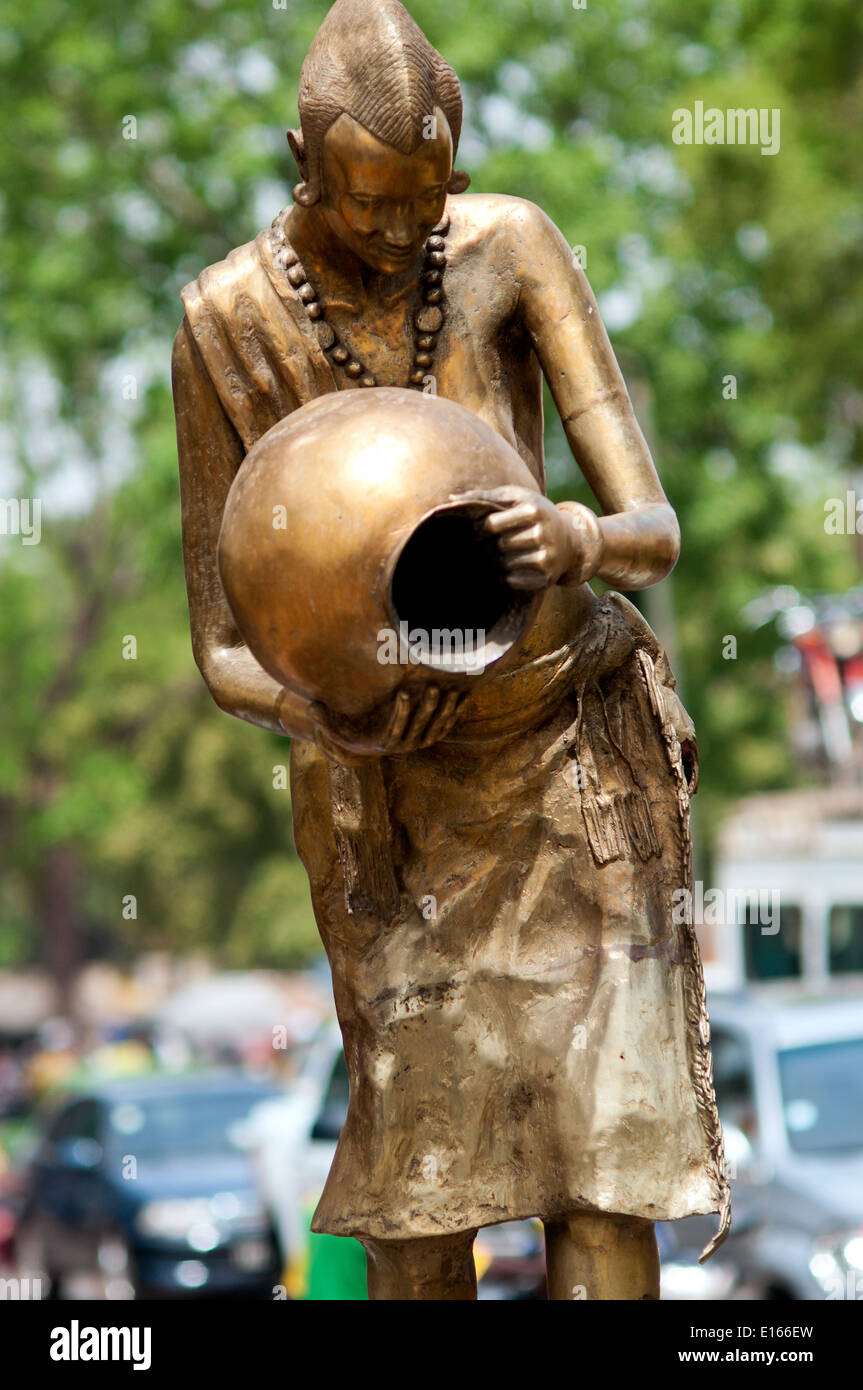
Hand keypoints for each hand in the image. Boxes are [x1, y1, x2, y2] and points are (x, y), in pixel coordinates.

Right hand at [311, 684, 464, 764]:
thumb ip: (324, 719)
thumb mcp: (337, 729)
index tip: (404, 693)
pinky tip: (463, 698)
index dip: (402, 712)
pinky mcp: (432, 737)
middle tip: (433, 687)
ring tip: (451, 690)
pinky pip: (446, 727)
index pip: (396, 728)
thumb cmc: (355, 733)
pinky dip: (455, 714)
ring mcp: (421, 743)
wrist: (374, 745)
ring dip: (445, 710)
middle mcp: (406, 745)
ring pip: (436, 728)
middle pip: (420, 727)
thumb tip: (310, 706)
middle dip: (427, 708)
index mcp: (386, 743)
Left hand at [483, 488, 601, 589]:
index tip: (478, 530)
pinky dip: (504, 576)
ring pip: (504, 564)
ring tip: (495, 555)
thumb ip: (485, 496)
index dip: (479, 529)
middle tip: (485, 545)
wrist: (569, 540)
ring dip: (494, 561)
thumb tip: (451, 499)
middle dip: (486, 546)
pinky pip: (512, 581)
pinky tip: (507, 567)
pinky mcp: (546, 578)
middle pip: (498, 546)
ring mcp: (546, 558)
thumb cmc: (534, 513)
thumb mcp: (516, 497)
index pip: (492, 524)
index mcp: (534, 510)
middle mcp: (542, 534)